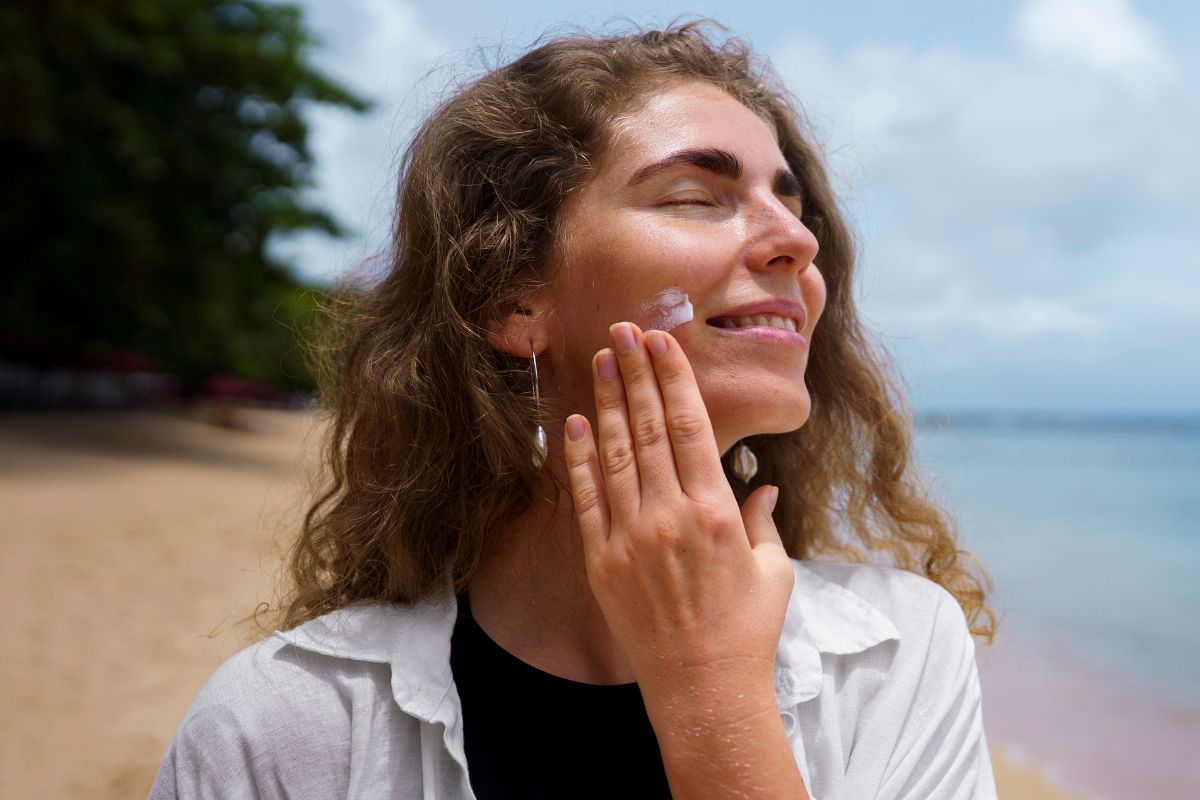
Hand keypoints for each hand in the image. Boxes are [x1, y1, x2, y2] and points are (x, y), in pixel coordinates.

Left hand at [562, 321, 794, 697]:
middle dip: (636, 373)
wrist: (703, 690)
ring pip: (615, 453)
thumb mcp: (773, 571)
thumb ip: (762, 519)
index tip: (662, 342)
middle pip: (648, 427)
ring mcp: (630, 538)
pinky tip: (575, 422)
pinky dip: (578, 458)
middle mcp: (670, 516)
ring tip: (601, 359)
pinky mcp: (601, 562)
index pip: (690, 427)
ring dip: (608, 401)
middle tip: (623, 330)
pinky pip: (586, 498)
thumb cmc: (747, 632)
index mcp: (716, 512)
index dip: (673, 379)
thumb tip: (762, 483)